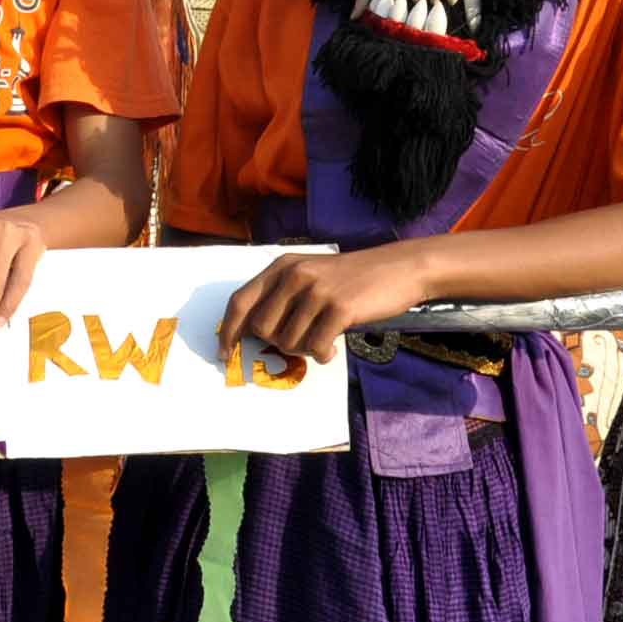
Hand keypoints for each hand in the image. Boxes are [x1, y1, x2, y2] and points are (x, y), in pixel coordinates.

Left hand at [215, 245, 430, 368]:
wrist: (398, 268)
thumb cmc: (352, 278)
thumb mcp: (311, 275)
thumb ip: (283, 296)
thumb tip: (256, 333)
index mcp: (282, 267)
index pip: (240, 301)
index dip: (228, 331)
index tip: (225, 353)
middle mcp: (293, 275)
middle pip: (261, 328)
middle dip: (277, 343)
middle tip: (302, 341)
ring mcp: (316, 290)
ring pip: (288, 341)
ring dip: (304, 349)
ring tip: (323, 340)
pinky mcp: (338, 307)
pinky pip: (316, 347)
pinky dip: (323, 355)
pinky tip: (334, 347)